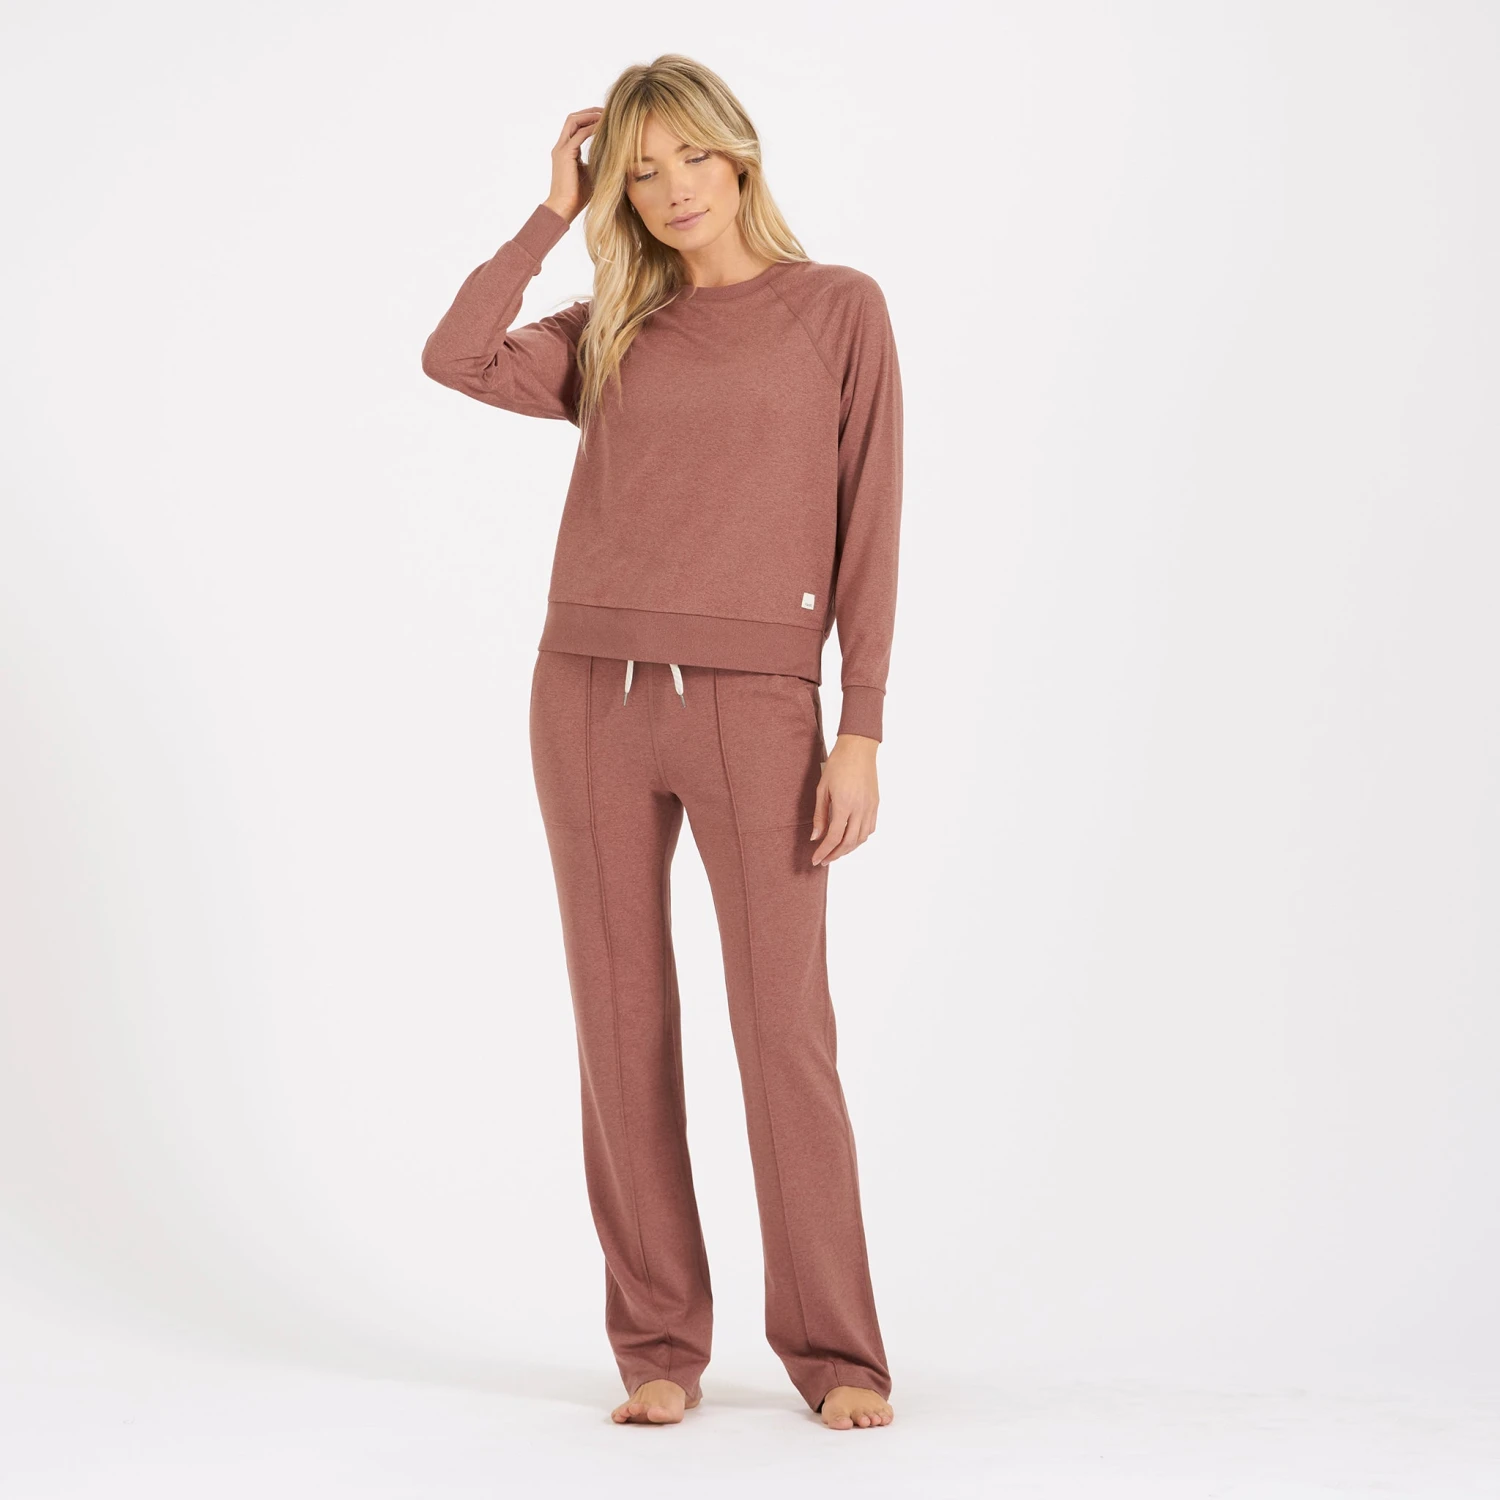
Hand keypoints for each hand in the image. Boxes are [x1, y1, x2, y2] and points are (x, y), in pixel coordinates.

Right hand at [543, 108, 602, 222]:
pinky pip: (579, 134)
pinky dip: (592, 128)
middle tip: (608, 112)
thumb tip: (618, 157)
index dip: (590, 120)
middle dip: (590, 112)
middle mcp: (561, 147)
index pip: (576, 127)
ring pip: (573, 121)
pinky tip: (604, 129)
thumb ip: (599, 162)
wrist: (564, 209)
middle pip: (573, 119)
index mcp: (566, 151)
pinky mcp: (565, 154)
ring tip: (606, 116)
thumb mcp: (593, 174)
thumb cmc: (579, 198)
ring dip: (590, 116)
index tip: (607, 119)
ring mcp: (561, 149)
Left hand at [810, 735, 878, 864]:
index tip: (816, 860)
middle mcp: (860, 809)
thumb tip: (816, 837)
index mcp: (844, 805)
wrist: (858, 749)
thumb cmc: (837, 765)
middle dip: (835, 855)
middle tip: (825, 860)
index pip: (834, 837)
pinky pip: (870, 828)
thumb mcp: (822, 789)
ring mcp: (870, 807)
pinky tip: (851, 838)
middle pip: (849, 842)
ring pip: (861, 838)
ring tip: (836, 851)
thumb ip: (820, 815)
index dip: (824, 851)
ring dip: (848, 849)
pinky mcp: (875, 804)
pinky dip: (860, 838)